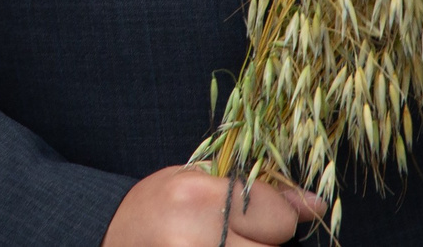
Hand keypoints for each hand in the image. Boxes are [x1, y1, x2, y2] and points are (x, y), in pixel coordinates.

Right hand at [102, 166, 323, 246]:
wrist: (107, 237)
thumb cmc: (155, 205)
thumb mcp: (197, 181)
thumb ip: (254, 191)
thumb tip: (315, 204)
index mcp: (198, 196)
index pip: (275, 214)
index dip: (275, 215)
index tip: (259, 216)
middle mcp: (196, 236)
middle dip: (262, 240)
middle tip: (232, 233)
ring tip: (222, 242)